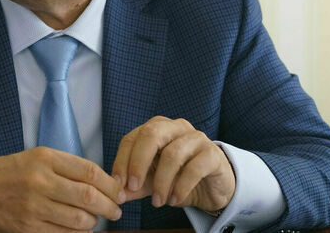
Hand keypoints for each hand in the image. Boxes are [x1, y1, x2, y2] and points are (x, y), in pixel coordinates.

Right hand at [0, 147, 125, 232]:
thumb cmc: (11, 172)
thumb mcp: (37, 157)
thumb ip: (68, 167)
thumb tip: (103, 183)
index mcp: (45, 158)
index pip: (90, 172)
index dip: (110, 185)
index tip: (119, 192)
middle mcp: (40, 181)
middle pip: (88, 196)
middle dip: (110, 206)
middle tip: (116, 210)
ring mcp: (33, 207)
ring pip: (79, 220)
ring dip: (94, 222)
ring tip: (96, 220)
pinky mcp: (27, 228)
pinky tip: (80, 229)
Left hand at [111, 116, 234, 212]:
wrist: (213, 186)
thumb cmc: (180, 177)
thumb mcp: (153, 181)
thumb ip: (135, 185)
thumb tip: (116, 193)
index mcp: (157, 128)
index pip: (132, 138)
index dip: (122, 160)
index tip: (118, 183)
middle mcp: (176, 127)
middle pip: (151, 135)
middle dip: (138, 162)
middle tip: (133, 186)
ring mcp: (196, 138)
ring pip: (172, 154)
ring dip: (161, 181)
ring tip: (157, 202)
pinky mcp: (212, 154)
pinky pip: (194, 168)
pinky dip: (180, 187)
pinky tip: (174, 200)